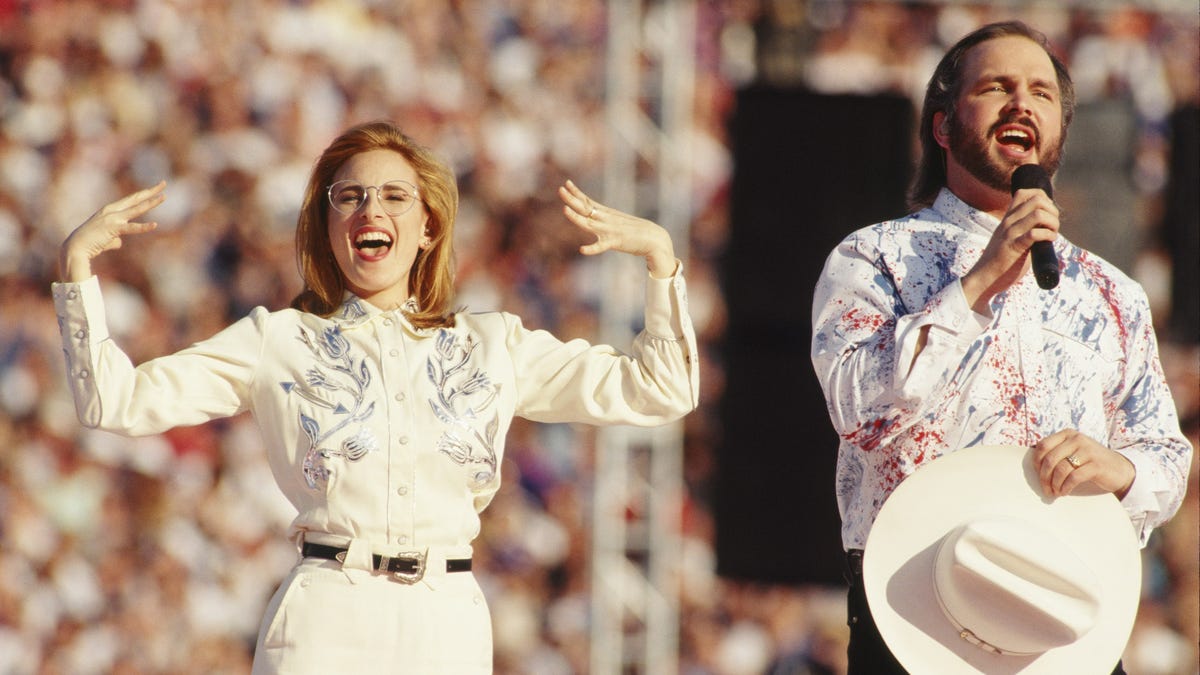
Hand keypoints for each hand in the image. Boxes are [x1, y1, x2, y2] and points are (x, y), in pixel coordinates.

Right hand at [59, 182, 165, 282]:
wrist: (76, 247)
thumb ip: (115, 237)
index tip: (157, 188)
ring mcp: (113, 218)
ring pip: (136, 209)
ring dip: (150, 203)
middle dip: (151, 191)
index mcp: (111, 210)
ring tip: (163, 197)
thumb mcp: (106, 238)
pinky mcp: (113, 229)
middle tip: (164, 183)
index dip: (144, 193)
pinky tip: (154, 225)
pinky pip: (131, 228)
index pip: (131, 199)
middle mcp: (112, 211)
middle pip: (136, 198)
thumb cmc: (90, 243)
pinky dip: (143, 227)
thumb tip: (120, 242)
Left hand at [558, 180, 676, 277]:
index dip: (576, 193)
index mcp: (607, 214)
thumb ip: (604, 218)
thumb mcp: (617, 222)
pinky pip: (602, 246)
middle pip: (585, 208)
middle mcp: (606, 219)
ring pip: (589, 224)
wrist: (655, 238)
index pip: (588, 201)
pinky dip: (592, 248)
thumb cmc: (636, 231)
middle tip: (560, 189)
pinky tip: (582, 250)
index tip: (566, 184)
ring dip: (576, 218)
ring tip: (565, 210)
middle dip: (572, 199)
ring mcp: (610, 230)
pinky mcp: (616, 242)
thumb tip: (593, 214)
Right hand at [961, 188, 1057, 312]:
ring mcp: (1010, 234)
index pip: (1024, 193)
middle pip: (1036, 199)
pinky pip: (1034, 233)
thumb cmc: (1000, 263)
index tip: (1048, 213)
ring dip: (1053, 222)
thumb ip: (1023, 231)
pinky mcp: (1013, 247)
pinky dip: (1048, 235)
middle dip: (1052, 210)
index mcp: (1007, 219)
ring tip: (1052, 233)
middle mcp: (1008, 222)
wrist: (983, 280)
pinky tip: (1049, 241)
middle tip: (1053, 225)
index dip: (1043, 198)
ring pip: (1038, 214)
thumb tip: (1044, 229)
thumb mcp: (1010, 240)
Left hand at [1033, 429, 1135, 498]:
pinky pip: (1073, 477)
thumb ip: (1056, 453)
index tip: (1037, 476)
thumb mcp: (1072, 451)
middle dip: (1044, 477)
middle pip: (1049, 459)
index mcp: (1067, 434)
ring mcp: (1088, 451)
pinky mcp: (1096, 465)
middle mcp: (1077, 439)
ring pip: (1060, 469)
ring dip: (1054, 484)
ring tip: (1055, 492)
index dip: (1036, 463)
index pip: (1042, 446)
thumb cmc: (1090, 463)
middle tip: (1045, 489)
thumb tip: (1033, 466)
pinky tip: (1064, 492)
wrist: (1120, 469)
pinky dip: (1065, 487)